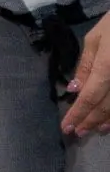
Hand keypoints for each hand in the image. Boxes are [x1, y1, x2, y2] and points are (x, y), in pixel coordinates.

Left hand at [63, 16, 109, 136]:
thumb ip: (85, 66)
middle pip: (105, 106)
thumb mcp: (95, 38)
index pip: (89, 97)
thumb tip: (75, 90)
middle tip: (77, 132)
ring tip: (95, 129)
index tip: (66, 127)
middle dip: (90, 121)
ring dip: (106, 120)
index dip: (78, 114)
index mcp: (107, 67)